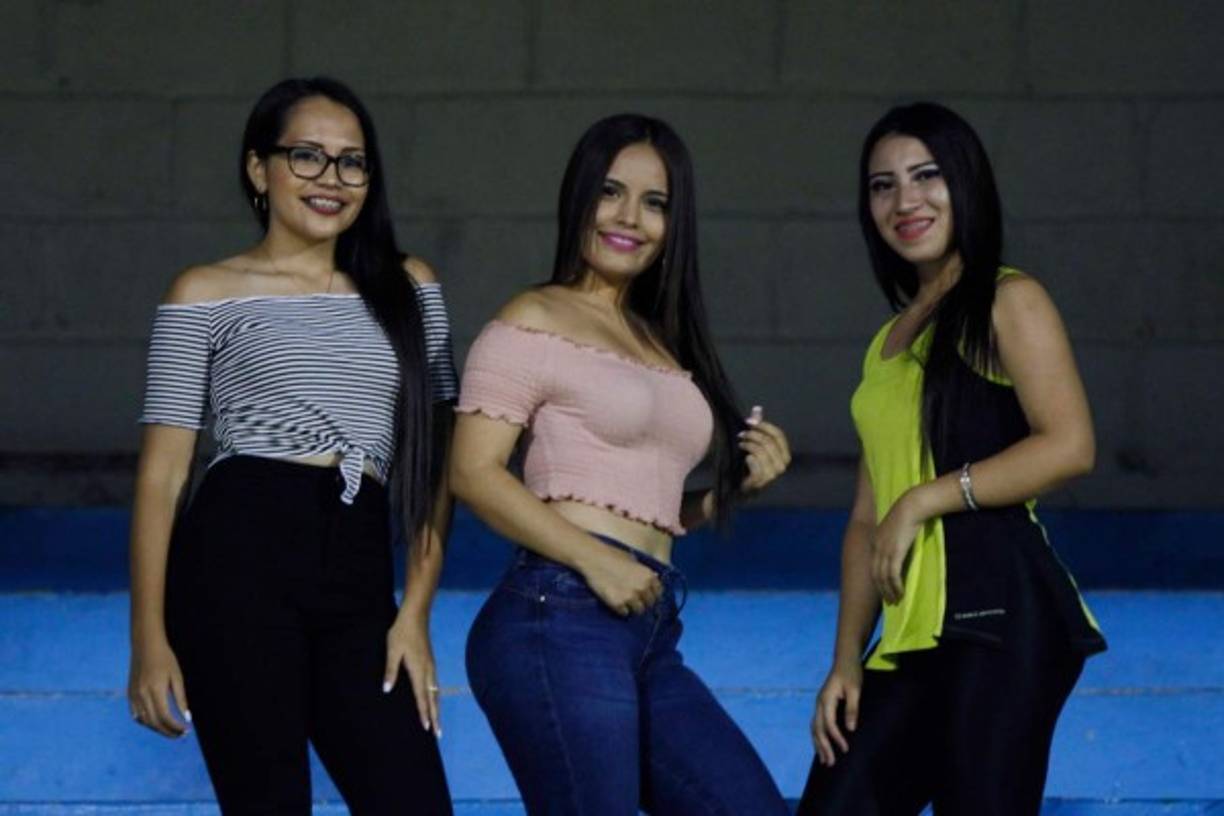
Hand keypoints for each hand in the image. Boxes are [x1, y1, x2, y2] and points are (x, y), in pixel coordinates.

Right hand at [128, 635, 190, 737]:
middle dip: (168, 731)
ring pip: (145, 721)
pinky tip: (157, 723)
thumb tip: (187, 718)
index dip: (176, 727)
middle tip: (181, 735)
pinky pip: (136, 715)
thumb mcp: (177, 677)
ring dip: (158, 729)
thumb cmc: (165, 659)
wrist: (145, 646)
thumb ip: (181, 698)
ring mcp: (133, 696)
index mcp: (155, 690)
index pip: (165, 717)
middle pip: (154, 722)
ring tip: (171, 730)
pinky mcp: (130, 695)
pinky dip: (147, 722)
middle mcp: (142, 695)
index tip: (186, 730)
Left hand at [384, 610, 441, 737]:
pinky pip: (435, 685)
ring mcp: (431, 666)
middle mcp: (428, 670)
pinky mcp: (430, 662)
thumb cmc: (401, 632)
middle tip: (438, 734)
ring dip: (436, 708)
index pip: (421, 697)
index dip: (423, 713)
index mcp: (418, 669)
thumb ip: (390, 670)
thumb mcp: (392, 650)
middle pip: (433, 698)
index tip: (427, 729)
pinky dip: (435, 697)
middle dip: (435, 716)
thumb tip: (386, 690)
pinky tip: (434, 699)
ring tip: (437, 722)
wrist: (415, 616)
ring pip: (436, 692)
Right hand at [578, 544, 662, 615]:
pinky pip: (624, 613)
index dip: (652, 594)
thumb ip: (644, 572)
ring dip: (633, 607)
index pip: (658, 593)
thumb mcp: (633, 560)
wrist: (594, 558)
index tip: (647, 595)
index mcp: (648, 576)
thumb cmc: (612, 555)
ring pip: (638, 611)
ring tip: (625, 601)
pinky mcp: (617, 604)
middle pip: (649, 604)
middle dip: (643, 602)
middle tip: (634, 599)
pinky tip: (616, 601)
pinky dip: (621, 609)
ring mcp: (630, 597)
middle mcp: (642, 588)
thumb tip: (654, 578)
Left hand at [738, 406, 790, 493]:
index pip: (778, 435)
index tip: (748, 422)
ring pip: (761, 450)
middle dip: (753, 435)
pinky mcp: (762, 480)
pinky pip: (754, 461)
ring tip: (740, 444)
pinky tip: (744, 458)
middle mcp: (783, 465)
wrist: (740, 488)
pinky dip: (748, 457)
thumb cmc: (749, 465)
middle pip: (768, 441)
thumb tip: (757, 408)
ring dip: (748, 444)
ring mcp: (773, 474)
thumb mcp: (755, 444)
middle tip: (741, 434)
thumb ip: (758, 428)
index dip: (763, 426)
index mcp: (785, 455)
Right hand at [811, 660, 861, 766]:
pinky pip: (817, 724)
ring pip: (814, 728)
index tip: (845, 749)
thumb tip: (850, 728)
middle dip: (824, 747)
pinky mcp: (822, 706)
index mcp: (826, 699)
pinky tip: (821, 746)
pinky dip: (818, 737)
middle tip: (830, 763)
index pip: (829, 723)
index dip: (836, 738)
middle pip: (818, 729)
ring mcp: (819, 704)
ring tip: (824, 761)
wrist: (844, 660)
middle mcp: (819, 703)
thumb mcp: (855, 689)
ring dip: (818, 745)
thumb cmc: (851, 674)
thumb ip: (852, 708)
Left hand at [870, 491, 922, 603]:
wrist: (912, 506)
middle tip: (889, 601)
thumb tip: (900, 547)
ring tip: (896, 600)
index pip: (873, 565)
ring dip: (889, 591)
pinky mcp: (895, 552)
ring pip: (883, 577)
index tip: (883, 590)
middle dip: (881, 590)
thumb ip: (894, 539)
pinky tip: (900, 593)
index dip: (877, 580)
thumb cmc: (908, 514)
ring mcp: (884, 550)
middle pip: (875, 574)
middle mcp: (876, 547)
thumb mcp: (896, 528)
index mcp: (875, 541)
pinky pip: (893, 574)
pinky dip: (896, 586)